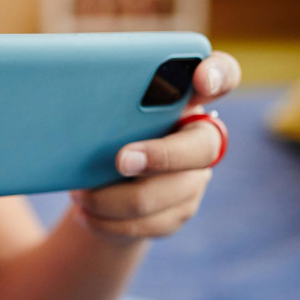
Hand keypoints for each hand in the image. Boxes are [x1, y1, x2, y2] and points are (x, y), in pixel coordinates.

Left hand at [71, 52, 241, 242]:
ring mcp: (194, 179)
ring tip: (80, 195)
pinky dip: (109, 222)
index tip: (200, 79)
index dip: (218, 75)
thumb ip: (110, 102)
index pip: (222, 76)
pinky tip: (86, 215)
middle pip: (201, 149)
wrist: (105, 182)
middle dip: (160, 155)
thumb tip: (77, 97)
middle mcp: (200, 139)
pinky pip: (147, 224)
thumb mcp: (106, 113)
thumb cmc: (106, 132)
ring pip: (164, 195)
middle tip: (121, 160)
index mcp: (186, 99)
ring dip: (114, 199)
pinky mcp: (178, 212)